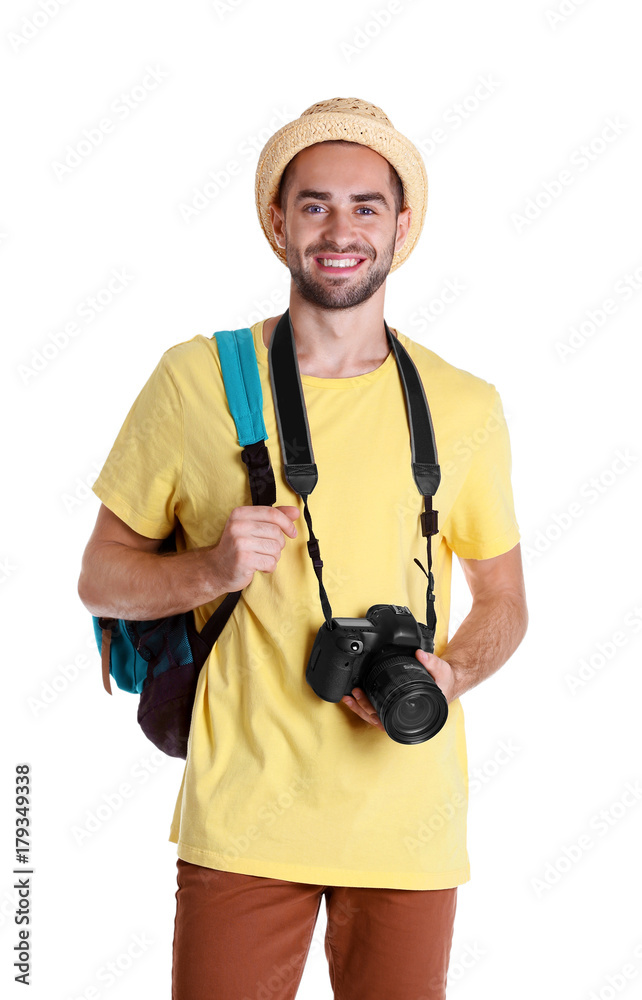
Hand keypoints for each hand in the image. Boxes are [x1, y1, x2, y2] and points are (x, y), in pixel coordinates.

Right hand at [211, 505, 299, 591]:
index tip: (292, 532)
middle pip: (276, 532)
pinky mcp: (244, 559)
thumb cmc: (237, 547)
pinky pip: (270, 562)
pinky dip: (269, 567)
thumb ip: (273, 518)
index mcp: (240, 514)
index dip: (287, 523)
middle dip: (278, 544)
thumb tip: (295, 512)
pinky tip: (259, 566)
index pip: (272, 513)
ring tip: (261, 557)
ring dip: (273, 556)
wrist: (216, 569)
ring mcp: (240, 542)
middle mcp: (238, 526)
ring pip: (275, 548)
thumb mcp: (252, 527)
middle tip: (267, 549)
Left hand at [340, 649, 458, 729]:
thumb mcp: (442, 670)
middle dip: (363, 708)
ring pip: (376, 717)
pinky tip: (357, 697)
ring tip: (350, 697)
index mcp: (416, 713)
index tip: (365, 703)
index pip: (391, 720)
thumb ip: (431, 662)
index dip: (376, 714)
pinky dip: (366, 705)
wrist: (448, 681)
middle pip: (379, 720)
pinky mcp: (395, 704)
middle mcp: (405, 715)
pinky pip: (378, 710)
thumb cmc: (445, 682)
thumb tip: (419, 654)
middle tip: (355, 694)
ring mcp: (399, 711)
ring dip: (361, 708)